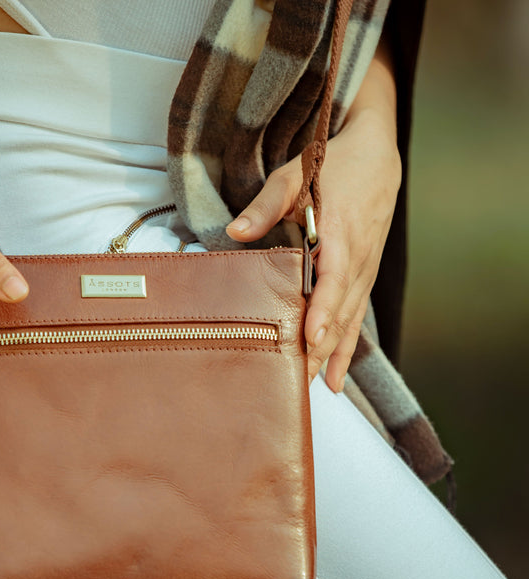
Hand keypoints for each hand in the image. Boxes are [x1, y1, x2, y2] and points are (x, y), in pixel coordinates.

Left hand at [225, 109, 400, 391]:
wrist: (377, 154)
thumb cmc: (332, 165)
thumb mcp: (294, 176)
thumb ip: (265, 206)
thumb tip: (236, 232)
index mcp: (342, 235)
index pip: (333, 282)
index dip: (322, 313)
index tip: (309, 341)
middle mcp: (358, 260)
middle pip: (340, 312)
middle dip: (320, 349)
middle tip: (297, 383)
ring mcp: (364, 271)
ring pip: (349, 320)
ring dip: (331, 355)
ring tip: (313, 390)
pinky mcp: (363, 276)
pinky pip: (355, 318)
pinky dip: (345, 348)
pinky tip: (334, 378)